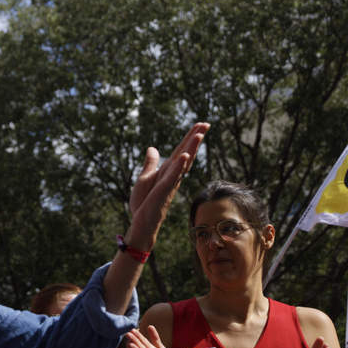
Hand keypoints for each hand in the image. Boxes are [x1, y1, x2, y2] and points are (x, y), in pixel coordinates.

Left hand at [126, 123, 208, 250]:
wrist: (141, 223)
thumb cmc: (144, 203)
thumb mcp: (144, 178)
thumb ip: (150, 164)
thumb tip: (152, 148)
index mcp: (168, 172)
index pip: (180, 151)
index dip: (189, 138)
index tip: (200, 124)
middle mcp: (172, 176)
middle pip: (185, 154)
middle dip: (194, 139)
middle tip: (206, 123)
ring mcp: (169, 184)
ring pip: (182, 163)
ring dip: (190, 149)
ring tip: (198, 134)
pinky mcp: (162, 192)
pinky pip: (172, 178)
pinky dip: (178, 167)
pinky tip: (184, 156)